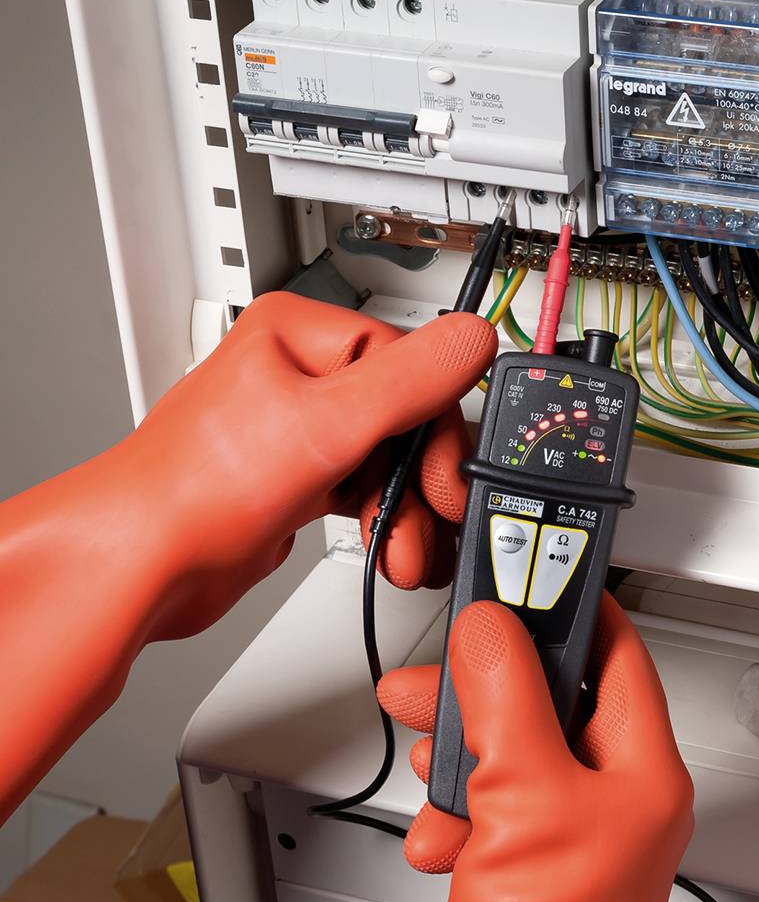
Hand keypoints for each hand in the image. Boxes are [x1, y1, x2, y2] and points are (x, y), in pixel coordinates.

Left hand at [0, 292, 495, 820]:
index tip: (447, 475)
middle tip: (429, 515)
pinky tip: (386, 545)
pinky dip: (381, 518)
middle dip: (420, 477)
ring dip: (404, 508)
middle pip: (403, 416)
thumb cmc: (196, 487)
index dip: (436, 424)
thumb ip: (410, 381)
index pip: (409, 363)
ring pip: (387, 458)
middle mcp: (301, 375)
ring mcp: (298, 429)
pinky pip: (362, 487)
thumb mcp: (326, 424)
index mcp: (302, 335)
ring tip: (403, 549)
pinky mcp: (297, 476)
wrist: (141, 567)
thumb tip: (473, 336)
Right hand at [377, 594, 693, 901]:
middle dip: (485, 687)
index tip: (527, 573)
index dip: (571, 606)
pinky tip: (441, 836)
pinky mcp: (528, 861)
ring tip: (432, 764)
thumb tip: (490, 627)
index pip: (616, 651)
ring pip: (508, 747)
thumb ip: (506, 698)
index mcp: (641, 770)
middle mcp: (613, 796)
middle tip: (441, 674)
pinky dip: (454, 808)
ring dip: (459, 751)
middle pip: (547, 696)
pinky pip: (488, 802)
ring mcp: (570, 831)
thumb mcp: (524, 799)